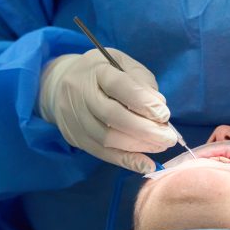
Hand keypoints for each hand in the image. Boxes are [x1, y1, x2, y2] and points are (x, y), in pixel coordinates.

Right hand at [39, 48, 176, 173]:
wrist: (60, 84)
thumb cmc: (102, 72)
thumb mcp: (122, 64)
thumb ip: (142, 82)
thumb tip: (159, 107)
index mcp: (96, 70)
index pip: (119, 86)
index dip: (143, 102)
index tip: (164, 115)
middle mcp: (80, 94)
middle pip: (112, 116)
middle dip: (145, 130)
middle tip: (169, 138)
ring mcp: (74, 117)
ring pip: (107, 138)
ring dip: (138, 146)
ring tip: (161, 146)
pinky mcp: (74, 137)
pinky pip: (102, 153)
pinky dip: (126, 161)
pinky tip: (146, 165)